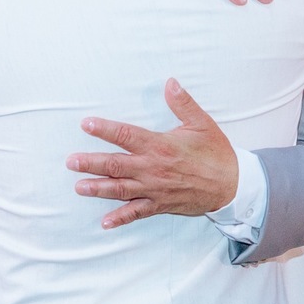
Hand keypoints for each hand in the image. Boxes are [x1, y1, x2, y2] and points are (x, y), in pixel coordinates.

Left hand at [66, 78, 237, 227]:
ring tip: (79, 186)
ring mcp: (154, 189)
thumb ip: (182, 103)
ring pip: (120, 189)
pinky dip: (120, 218)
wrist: (232, 185)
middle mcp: (152, 168)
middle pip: (115, 165)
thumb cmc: (216, 153)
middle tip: (71, 162)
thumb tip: (170, 82)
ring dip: (98, 188)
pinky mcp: (160, 205)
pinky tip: (105, 222)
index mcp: (159, 146)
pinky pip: (136, 213)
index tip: (86, 124)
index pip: (125, 135)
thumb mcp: (201, 123)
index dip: (104, 130)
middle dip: (91, 163)